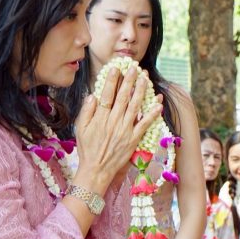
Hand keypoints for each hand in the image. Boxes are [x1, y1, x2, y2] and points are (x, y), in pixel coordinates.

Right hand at [74, 66, 163, 183]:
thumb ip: (86, 111)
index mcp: (100, 118)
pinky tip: (159, 103)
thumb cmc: (87, 149)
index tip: (116, 68)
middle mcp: (113, 121)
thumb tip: (92, 95)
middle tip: (134, 68)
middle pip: (123, 97)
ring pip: (135, 106)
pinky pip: (144, 124)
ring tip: (146, 79)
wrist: (96, 170)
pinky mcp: (133, 139)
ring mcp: (125, 130)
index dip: (112, 80)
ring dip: (141, 91)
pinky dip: (152, 114)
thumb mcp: (80, 129)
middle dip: (129, 80)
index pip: (107, 94)